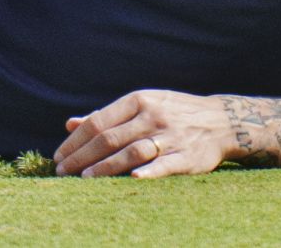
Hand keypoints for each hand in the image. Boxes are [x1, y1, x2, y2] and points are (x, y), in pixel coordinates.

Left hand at [53, 89, 234, 177]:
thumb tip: (70, 124)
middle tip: (62, 172)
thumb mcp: (141, 105)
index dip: (76, 141)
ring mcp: (170, 136)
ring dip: (106, 167)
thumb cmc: (172, 113)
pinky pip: (165, 165)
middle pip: (110, 138)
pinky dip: (148, 172)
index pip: (98, 122)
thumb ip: (107, 116)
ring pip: (132, 152)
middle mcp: (152, 116)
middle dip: (82, 157)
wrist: (222, 120)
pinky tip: (131, 179)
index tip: (58, 156)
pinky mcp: (188, 156)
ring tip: (84, 179)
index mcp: (138, 101)